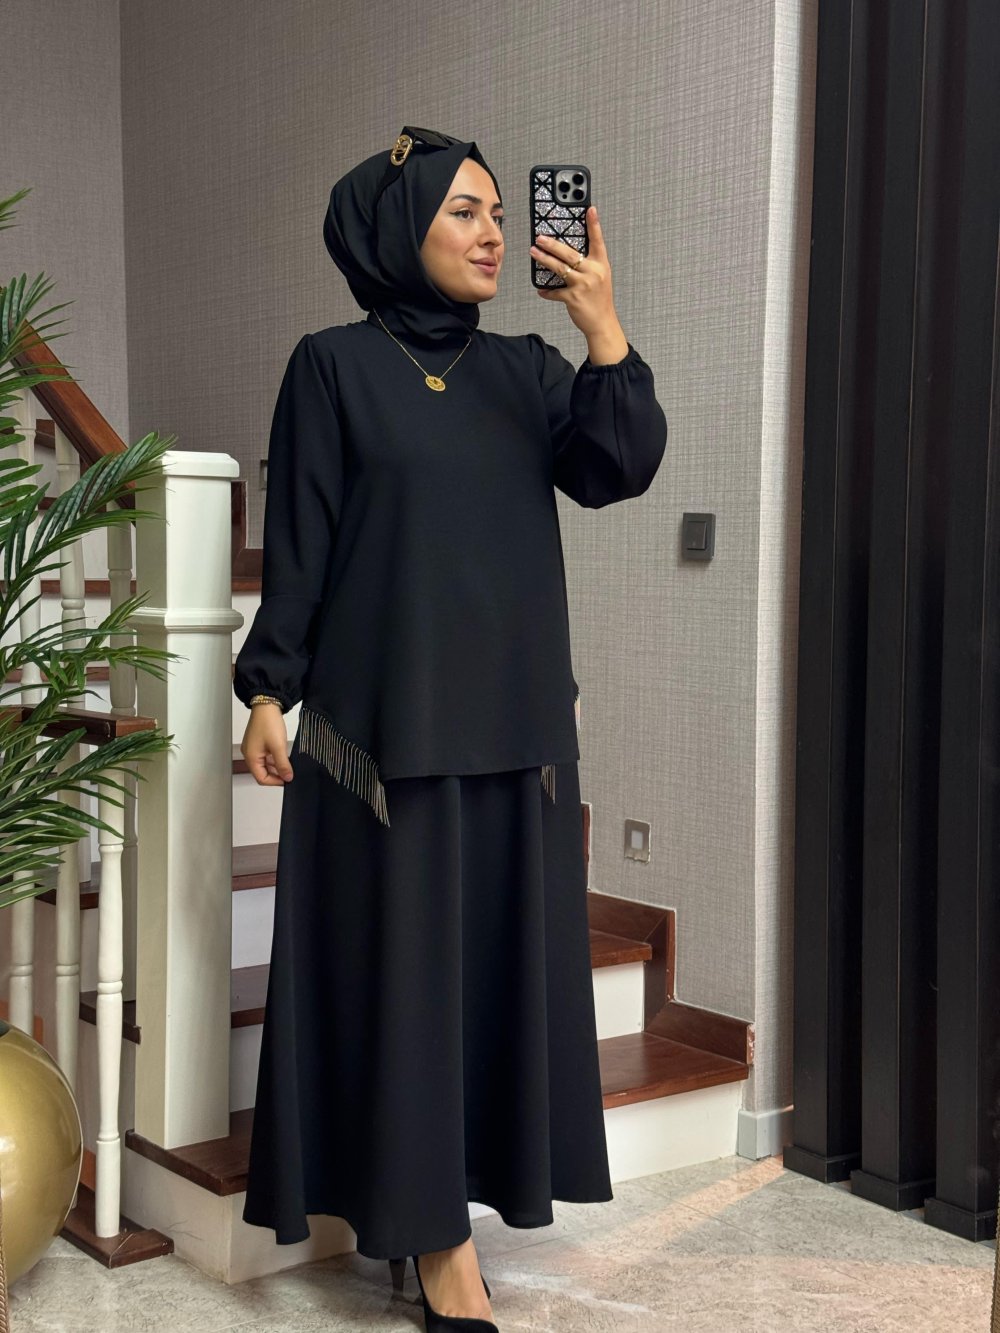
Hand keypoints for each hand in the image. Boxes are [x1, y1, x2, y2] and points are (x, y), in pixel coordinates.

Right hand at [241, 704, 293, 785]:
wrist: (267, 704)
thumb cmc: (268, 722)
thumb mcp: (278, 746)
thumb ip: (283, 764)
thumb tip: (288, 778)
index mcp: (251, 757)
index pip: (261, 778)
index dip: (275, 782)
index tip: (287, 780)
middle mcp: (249, 754)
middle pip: (262, 772)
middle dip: (276, 775)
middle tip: (289, 774)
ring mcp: (253, 748)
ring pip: (265, 764)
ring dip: (276, 767)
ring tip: (288, 766)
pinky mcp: (258, 743)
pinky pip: (265, 756)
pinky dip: (274, 759)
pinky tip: (284, 757)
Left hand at [530, 205, 620, 339]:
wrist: (602, 323)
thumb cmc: (599, 299)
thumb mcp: (600, 278)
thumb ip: (588, 265)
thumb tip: (570, 255)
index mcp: (601, 265)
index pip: (597, 241)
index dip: (594, 224)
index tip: (590, 209)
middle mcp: (593, 272)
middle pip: (570, 253)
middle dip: (552, 244)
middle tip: (540, 237)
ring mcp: (583, 285)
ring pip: (559, 268)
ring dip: (544, 259)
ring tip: (534, 252)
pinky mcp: (573, 298)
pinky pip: (555, 292)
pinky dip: (547, 292)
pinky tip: (541, 290)